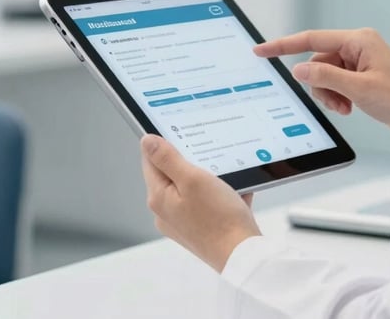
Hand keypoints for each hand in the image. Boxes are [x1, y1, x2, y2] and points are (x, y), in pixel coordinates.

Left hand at [140, 134, 260, 272]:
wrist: (242, 254)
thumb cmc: (219, 217)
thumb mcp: (192, 178)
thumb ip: (167, 158)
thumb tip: (146, 141)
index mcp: (159, 198)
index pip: (150, 161)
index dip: (164, 143)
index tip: (183, 134)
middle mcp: (166, 212)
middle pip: (171, 174)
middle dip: (191, 161)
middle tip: (210, 155)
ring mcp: (182, 222)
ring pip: (191, 187)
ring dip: (208, 177)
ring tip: (225, 178)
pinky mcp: (199, 229)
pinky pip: (206, 202)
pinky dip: (219, 194)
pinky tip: (234, 193)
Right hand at [254, 28, 389, 140]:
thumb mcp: (359, 89)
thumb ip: (326, 77)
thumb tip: (299, 69)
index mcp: (358, 40)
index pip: (312, 38)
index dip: (284, 45)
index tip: (262, 50)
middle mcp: (358, 46)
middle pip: (319, 61)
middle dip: (320, 85)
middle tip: (336, 104)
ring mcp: (360, 61)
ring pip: (326, 75)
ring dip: (330, 94)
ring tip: (346, 108)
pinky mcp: (363, 76)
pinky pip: (337, 83)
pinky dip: (337, 97)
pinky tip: (350, 107)